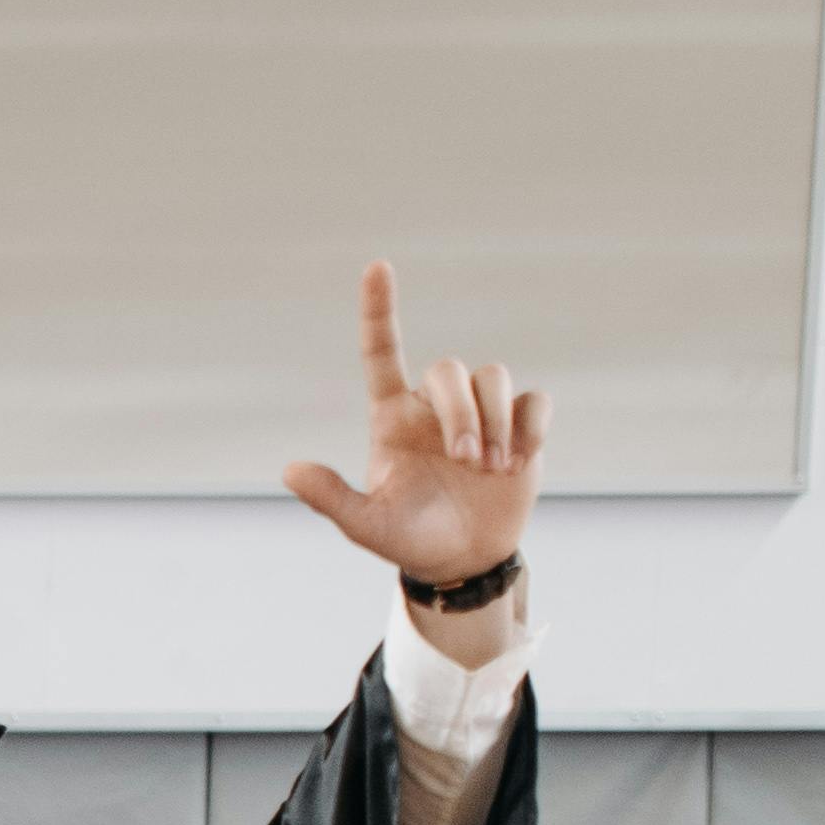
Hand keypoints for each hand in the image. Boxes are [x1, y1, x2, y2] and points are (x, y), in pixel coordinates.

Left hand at [280, 260, 540, 591]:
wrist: (462, 558)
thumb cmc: (408, 538)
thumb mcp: (366, 526)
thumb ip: (331, 499)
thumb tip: (290, 472)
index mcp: (392, 417)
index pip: (382, 352)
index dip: (379, 309)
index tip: (378, 267)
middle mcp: (434, 406)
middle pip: (452, 369)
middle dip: (463, 412)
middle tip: (467, 461)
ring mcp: (480, 413)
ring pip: (494, 378)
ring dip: (497, 423)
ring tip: (492, 470)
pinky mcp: (520, 425)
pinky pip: (535, 399)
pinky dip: (531, 426)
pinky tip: (521, 462)